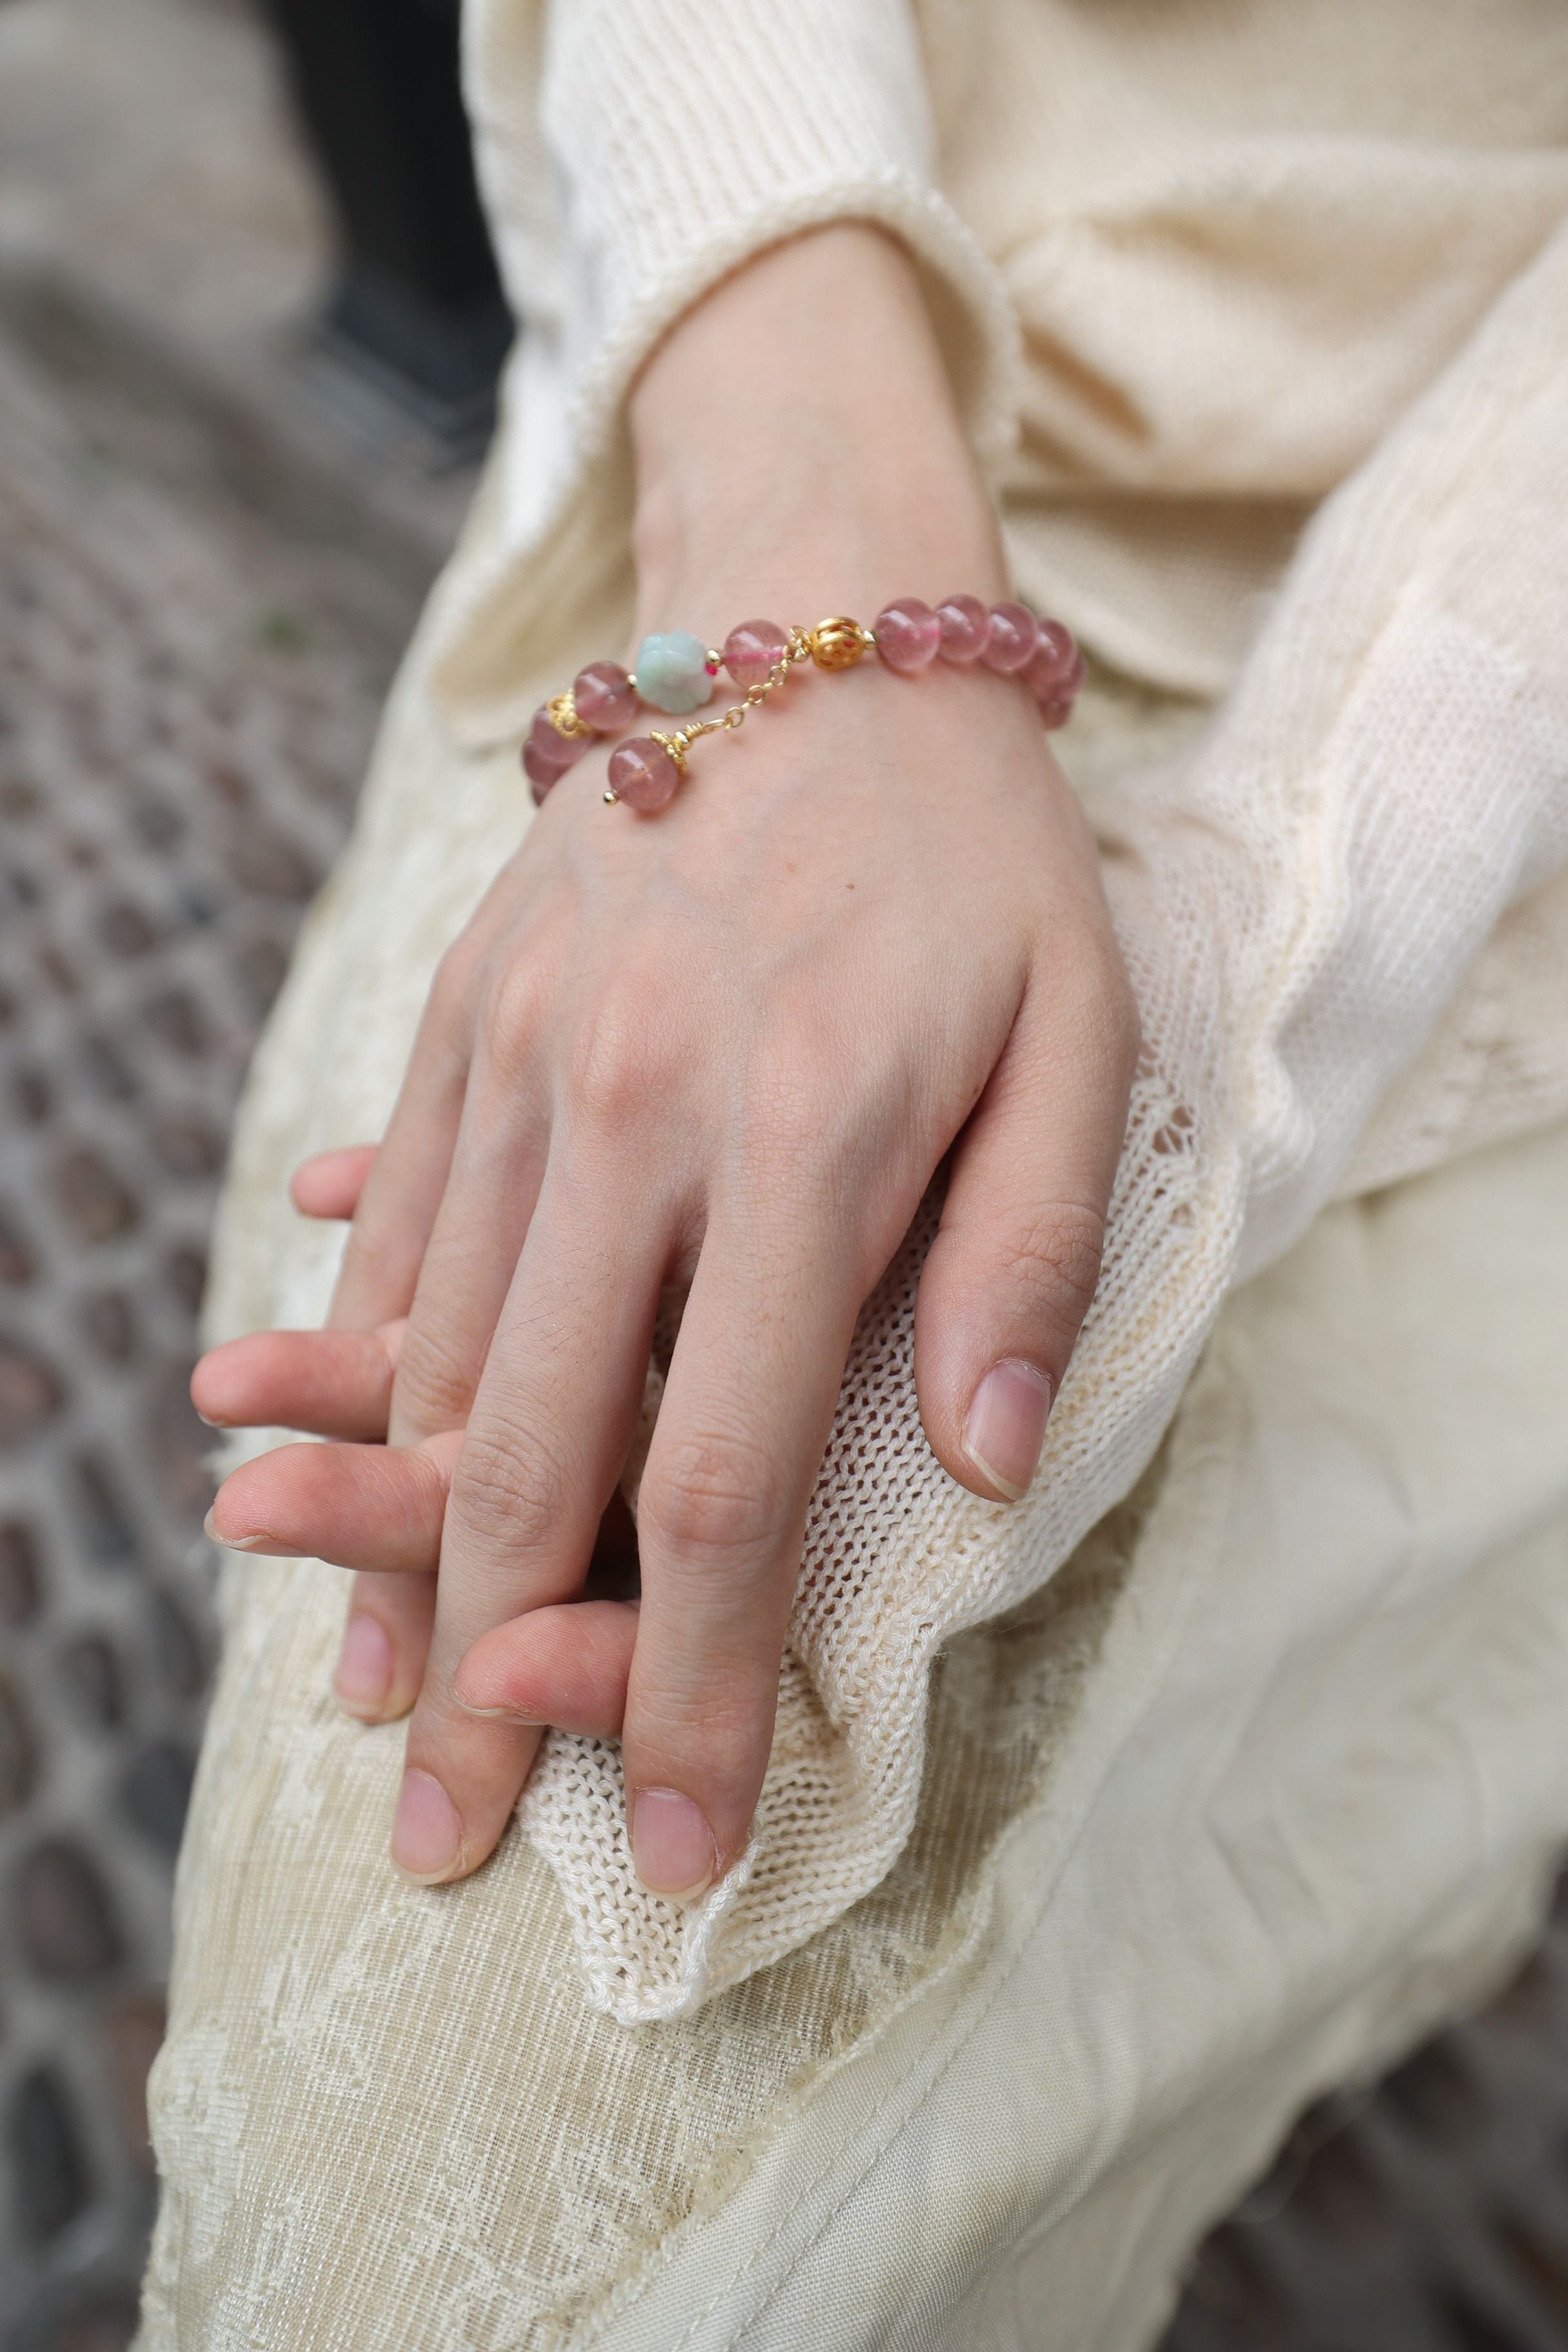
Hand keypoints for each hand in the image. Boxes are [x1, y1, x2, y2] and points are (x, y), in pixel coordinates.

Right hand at [196, 227, 1137, 1900]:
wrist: (811, 619)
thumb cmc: (973, 856)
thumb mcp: (1078, 1039)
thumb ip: (1029, 1260)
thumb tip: (981, 1476)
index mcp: (807, 1140)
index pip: (725, 1478)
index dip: (700, 1680)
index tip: (689, 1833)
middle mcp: (629, 1114)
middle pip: (527, 1455)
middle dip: (493, 1673)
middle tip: (454, 1837)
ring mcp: (517, 1065)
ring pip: (426, 1365)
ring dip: (392, 1558)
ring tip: (374, 1706)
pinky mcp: (455, 1022)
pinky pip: (391, 1242)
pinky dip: (354, 1385)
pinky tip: (329, 1488)